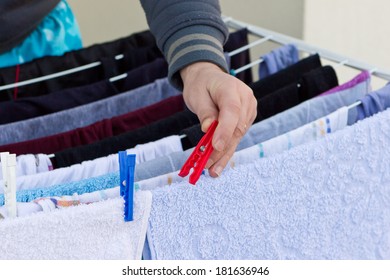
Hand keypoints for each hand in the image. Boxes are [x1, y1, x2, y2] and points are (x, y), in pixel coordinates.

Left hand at [180, 61, 256, 176]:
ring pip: (238, 136)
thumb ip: (204, 111)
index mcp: (231, 88)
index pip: (232, 110)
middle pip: (236, 127)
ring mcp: (249, 110)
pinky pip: (237, 137)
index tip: (215, 146)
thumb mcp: (197, 95)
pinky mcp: (247, 120)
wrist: (209, 78)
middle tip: (206, 164)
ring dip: (224, 154)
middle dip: (221, 149)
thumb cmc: (201, 85)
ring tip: (211, 171)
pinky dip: (227, 151)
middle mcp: (246, 99)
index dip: (225, 130)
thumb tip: (208, 129)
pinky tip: (218, 166)